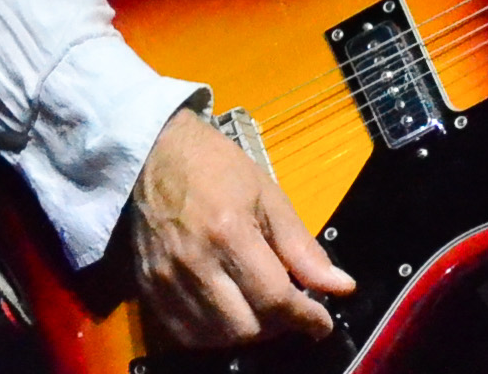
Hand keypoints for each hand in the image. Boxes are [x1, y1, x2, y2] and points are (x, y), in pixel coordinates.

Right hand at [129, 107, 356, 348]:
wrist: (148, 151)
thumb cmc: (214, 166)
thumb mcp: (267, 195)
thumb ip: (301, 247)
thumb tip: (341, 287)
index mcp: (228, 232)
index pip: (275, 299)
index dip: (307, 318)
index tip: (321, 321)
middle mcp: (194, 261)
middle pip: (246, 328)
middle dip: (277, 327)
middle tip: (286, 309)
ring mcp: (165, 275)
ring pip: (215, 336)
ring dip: (245, 332)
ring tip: (256, 311)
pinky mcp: (146, 282)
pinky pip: (183, 331)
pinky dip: (210, 334)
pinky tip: (223, 314)